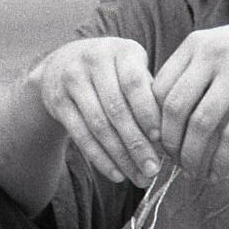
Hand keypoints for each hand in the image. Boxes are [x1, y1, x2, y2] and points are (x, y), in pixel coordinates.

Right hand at [33, 36, 163, 185]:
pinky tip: (117, 174)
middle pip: (116, 109)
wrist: (64, 62)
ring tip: (139, 178)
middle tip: (153, 170)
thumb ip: (151, 95)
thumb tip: (171, 137)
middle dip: (137, 144)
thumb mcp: (133, 70)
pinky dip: (100, 158)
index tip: (161, 140)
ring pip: (98, 126)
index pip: (134, 84)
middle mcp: (93, 60)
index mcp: (121, 50)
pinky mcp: (57, 101)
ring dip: (121, 157)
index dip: (147, 113)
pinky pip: (80, 135)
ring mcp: (72, 79)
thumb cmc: (114, 72)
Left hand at [152, 16, 228, 177]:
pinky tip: (218, 172)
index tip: (159, 142)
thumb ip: (194, 70)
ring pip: (201, 124)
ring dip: (192, 155)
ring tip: (194, 172)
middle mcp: (214, 54)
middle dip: (170, 142)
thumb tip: (164, 115)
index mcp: (197, 44)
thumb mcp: (222, 46)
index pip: (159, 88)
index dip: (153, 121)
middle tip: (174, 161)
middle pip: (175, 108)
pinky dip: (221, 160)